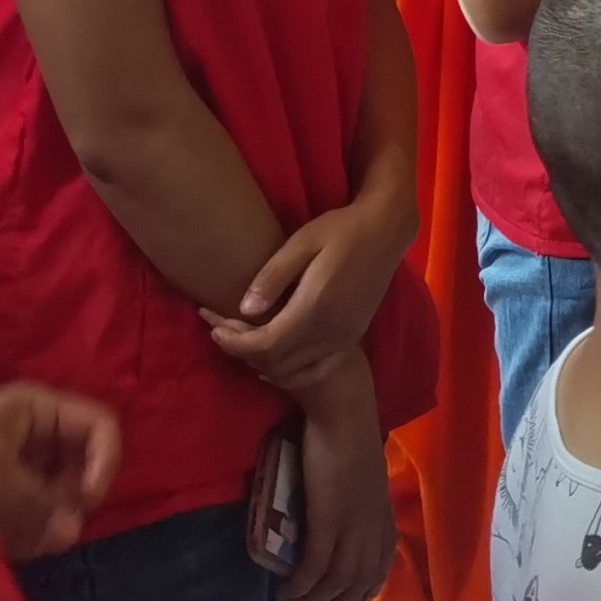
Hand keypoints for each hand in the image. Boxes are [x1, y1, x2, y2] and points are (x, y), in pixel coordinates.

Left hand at [0, 384, 123, 562]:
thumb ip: (42, 504)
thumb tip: (72, 533)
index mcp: (40, 408)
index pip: (101, 426)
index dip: (103, 463)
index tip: (84, 503)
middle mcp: (34, 432)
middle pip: (80, 465)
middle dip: (69, 502)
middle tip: (49, 533)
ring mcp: (14, 462)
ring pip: (55, 495)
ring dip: (44, 521)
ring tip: (16, 541)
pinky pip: (27, 512)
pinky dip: (21, 531)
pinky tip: (0, 541)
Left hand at [207, 200, 409, 395]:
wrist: (387, 231)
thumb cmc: (341, 229)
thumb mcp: (302, 242)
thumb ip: (273, 277)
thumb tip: (244, 309)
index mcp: (315, 306)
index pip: (266, 343)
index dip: (234, 342)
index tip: (213, 329)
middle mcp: (330, 330)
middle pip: (276, 360)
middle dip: (242, 351)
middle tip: (220, 331)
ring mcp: (344, 337)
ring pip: (294, 368)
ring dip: (263, 361)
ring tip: (241, 341)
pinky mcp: (351, 337)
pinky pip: (315, 368)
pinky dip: (289, 371)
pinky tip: (273, 361)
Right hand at [280, 365, 394, 600]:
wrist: (344, 415)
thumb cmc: (350, 437)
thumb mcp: (363, 477)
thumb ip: (358, 499)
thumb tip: (342, 509)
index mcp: (383, 517)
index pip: (380, 568)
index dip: (364, 591)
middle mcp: (373, 529)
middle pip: (359, 584)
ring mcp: (352, 528)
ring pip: (337, 583)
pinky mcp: (328, 522)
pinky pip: (314, 568)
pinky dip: (301, 585)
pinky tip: (288, 590)